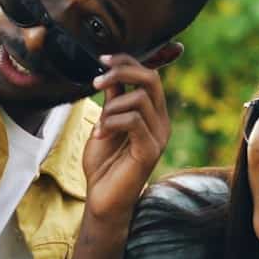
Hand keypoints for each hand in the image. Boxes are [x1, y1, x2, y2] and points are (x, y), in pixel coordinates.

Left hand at [81, 53, 173, 220]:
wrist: (102, 199)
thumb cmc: (104, 164)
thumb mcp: (105, 123)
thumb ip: (112, 100)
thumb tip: (109, 74)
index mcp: (153, 114)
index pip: (149, 74)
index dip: (127, 61)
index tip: (101, 59)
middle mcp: (161, 122)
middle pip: (150, 78)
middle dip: (121, 72)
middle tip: (96, 82)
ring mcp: (159, 136)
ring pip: (138, 99)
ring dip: (110, 108)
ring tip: (99, 127)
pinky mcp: (150, 150)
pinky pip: (133, 120)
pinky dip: (110, 123)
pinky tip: (100, 136)